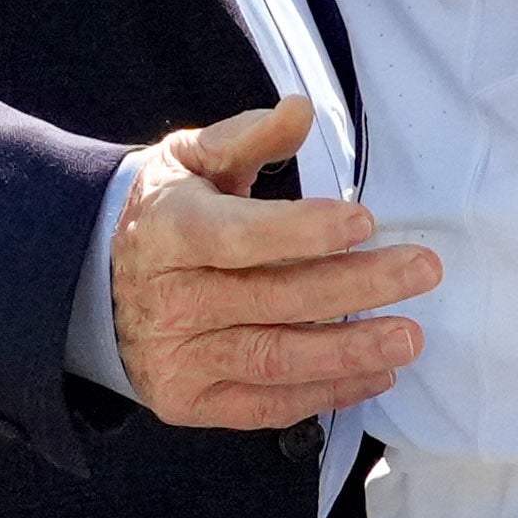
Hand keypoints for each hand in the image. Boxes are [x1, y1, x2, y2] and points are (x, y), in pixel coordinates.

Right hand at [107, 97, 431, 429]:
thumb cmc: (165, 213)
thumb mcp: (190, 160)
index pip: (238, 237)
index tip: (364, 221)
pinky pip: (265, 406)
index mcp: (166, 232)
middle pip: (272, 298)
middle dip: (356, 287)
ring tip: (409, 337)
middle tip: (421, 271)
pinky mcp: (189, 401)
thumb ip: (246, 138)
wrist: (96, 284)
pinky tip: (375, 374)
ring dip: (350, 351)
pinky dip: (326, 394)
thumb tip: (300, 111)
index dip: (302, 232)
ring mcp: (176, 358)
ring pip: (275, 359)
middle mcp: (168, 300)